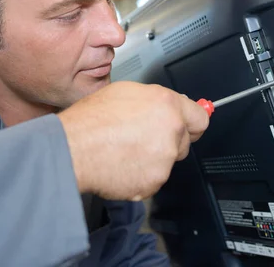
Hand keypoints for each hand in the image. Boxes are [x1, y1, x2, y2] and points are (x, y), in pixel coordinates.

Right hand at [58, 81, 208, 200]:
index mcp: (167, 105)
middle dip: (169, 141)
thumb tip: (170, 106)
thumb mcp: (125, 92)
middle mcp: (172, 131)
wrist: (72, 148)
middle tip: (142, 138)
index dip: (192, 123)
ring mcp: (164, 160)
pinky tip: (121, 164)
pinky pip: (153, 179)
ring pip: (167, 161)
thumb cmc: (91, 119)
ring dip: (153, 159)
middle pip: (185, 142)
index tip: (188, 127)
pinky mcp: (154, 182)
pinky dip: (141, 175)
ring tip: (125, 150)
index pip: (200, 118)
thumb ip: (155, 100)